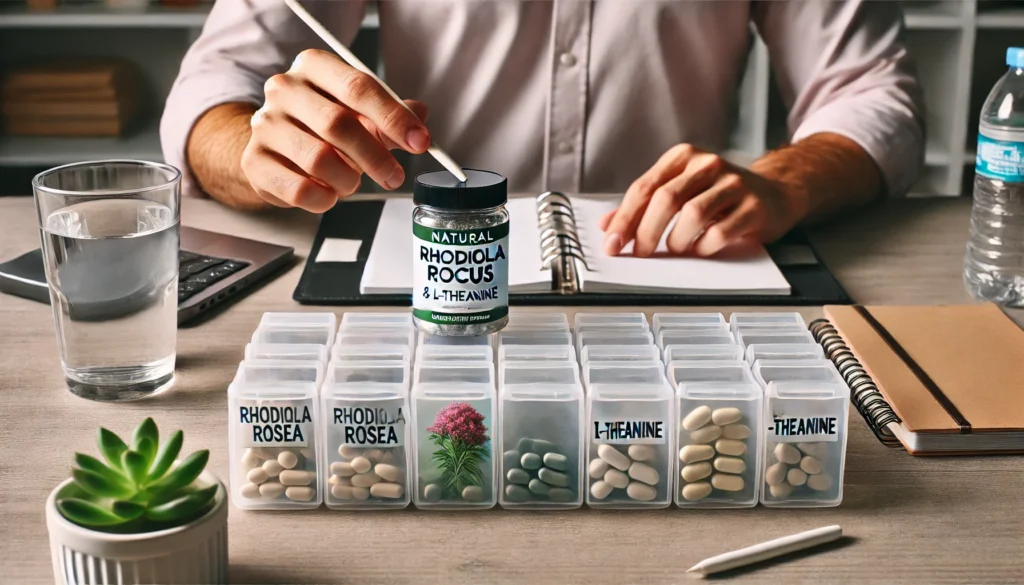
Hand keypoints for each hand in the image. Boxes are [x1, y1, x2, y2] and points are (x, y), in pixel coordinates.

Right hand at [241, 49, 430, 212]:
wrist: (275, 149)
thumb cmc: (321, 126)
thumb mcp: (359, 113)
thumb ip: (389, 114)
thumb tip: (420, 114)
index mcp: (314, 67)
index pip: (359, 87)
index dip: (394, 118)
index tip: (420, 141)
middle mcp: (284, 89)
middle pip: (338, 124)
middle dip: (375, 156)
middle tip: (394, 176)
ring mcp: (265, 125)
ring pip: (319, 159)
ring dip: (347, 179)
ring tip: (351, 182)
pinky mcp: (254, 162)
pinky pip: (299, 189)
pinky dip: (324, 198)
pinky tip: (328, 193)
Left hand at [600, 145, 804, 256]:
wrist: (775, 192)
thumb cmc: (721, 195)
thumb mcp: (681, 191)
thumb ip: (644, 206)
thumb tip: (607, 226)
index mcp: (683, 157)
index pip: (644, 187)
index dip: (624, 218)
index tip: (612, 242)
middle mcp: (708, 164)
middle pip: (665, 199)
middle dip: (645, 231)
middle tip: (640, 253)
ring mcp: (733, 183)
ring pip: (692, 213)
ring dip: (676, 240)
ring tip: (676, 248)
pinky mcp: (754, 206)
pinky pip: (720, 231)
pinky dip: (703, 246)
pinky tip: (701, 248)